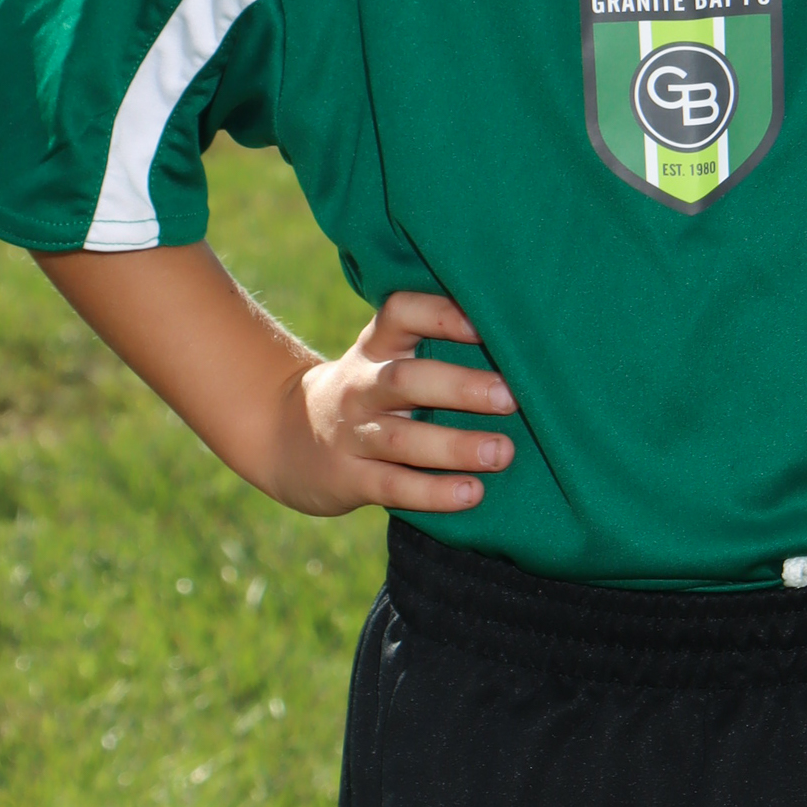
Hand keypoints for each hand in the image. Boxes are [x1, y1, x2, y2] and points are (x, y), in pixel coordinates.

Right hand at [275, 290, 517, 518]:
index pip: (401, 312)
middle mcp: (361, 385)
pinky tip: (472, 493)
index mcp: (377, 346)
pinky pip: (394, 487)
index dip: (441, 314)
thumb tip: (523, 348)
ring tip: (502, 452)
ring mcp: (352, 433)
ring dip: (455, 446)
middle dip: (460, 387)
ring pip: (402, 439)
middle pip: (406, 380)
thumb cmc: (367, 393)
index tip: (485, 322)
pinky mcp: (349, 478)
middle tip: (511, 396)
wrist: (284, 436)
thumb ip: (433, 348)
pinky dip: (434, 492)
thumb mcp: (384, 358)